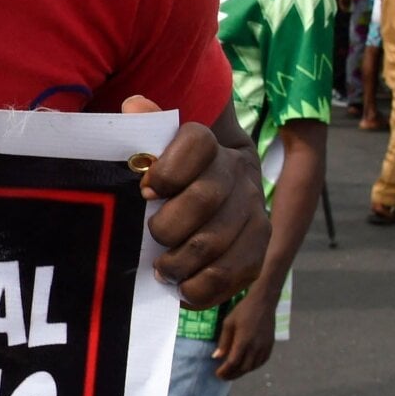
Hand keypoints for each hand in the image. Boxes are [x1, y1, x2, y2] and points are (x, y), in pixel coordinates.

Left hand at [123, 96, 268, 309]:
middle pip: (204, 199)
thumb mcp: (153, 147)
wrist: (216, 187)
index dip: (169, 168)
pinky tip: (184, 290)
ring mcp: (253, 210)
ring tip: (162, 270)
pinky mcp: (259, 246)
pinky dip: (205, 288)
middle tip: (151, 237)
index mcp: (207, 144)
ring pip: (219, 241)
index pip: (196, 142)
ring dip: (183, 262)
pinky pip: (236, 273)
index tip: (145, 190)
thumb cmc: (169, 171)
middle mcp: (237, 173)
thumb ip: (143, 129)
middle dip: (169, 226)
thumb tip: (135, 105)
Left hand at [214, 289, 275, 379]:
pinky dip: (252, 367)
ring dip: (242, 372)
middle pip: (243, 368)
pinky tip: (245, 367)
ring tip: (232, 373)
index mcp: (243, 341)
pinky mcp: (270, 346)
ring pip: (253, 367)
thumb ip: (223, 342)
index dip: (224, 371)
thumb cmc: (243, 311)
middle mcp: (256, 347)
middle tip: (223, 376)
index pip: (233, 362)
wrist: (264, 303)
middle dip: (232, 375)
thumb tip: (216, 357)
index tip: (217, 374)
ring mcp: (265, 347)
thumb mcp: (228, 323)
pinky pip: (261, 362)